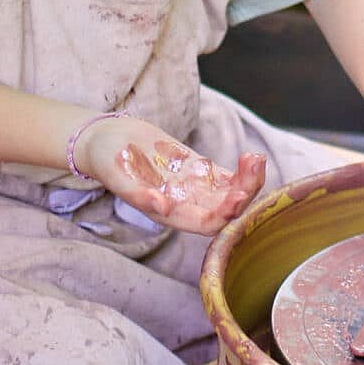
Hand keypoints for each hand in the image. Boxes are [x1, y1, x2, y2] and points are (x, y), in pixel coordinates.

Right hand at [73, 115, 266, 235]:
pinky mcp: (197, 170)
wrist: (107, 140)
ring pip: (230, 193)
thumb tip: (162, 208)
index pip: (205, 224)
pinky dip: (241, 171)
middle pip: (224, 210)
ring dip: (248, 181)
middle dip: (245, 194)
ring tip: (256, 159)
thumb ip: (137, 193)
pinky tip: (251, 157)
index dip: (224, 214)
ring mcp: (193, 187)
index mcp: (167, 213)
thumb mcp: (117, 174)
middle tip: (255, 166)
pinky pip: (225, 177)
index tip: (238, 196)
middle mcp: (184, 204)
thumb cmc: (107, 159)